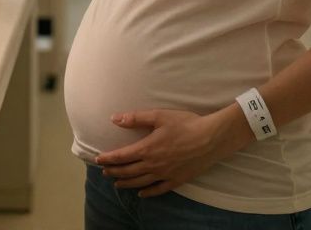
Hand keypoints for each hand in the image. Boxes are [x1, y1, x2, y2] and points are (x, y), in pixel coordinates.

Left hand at [94, 106, 250, 197]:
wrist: (211, 138)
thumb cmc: (186, 124)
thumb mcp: (159, 116)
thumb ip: (135, 118)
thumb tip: (114, 119)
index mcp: (147, 149)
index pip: (121, 157)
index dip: (108, 159)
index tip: (98, 159)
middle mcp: (153, 165)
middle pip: (128, 171)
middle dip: (114, 172)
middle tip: (105, 172)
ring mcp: (165, 174)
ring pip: (140, 182)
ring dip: (126, 183)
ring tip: (117, 183)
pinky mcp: (177, 180)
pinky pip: (158, 190)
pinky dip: (148, 193)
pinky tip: (141, 193)